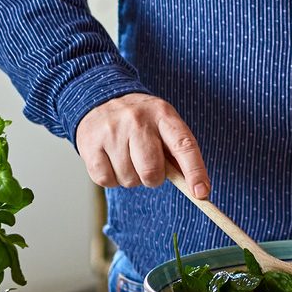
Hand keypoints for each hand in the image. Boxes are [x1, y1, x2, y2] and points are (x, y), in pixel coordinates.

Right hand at [75, 93, 210, 197]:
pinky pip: (106, 181)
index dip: (195, 171)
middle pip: (152, 171)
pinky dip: (111, 179)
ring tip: (126, 157)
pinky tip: (111, 160)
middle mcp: (137, 120)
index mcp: (163, 115)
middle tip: (147, 166)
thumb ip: (178, 152)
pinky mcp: (90, 145)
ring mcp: (112, 132)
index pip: (184, 145)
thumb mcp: (163, 124)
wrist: (99, 98)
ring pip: (129, 179)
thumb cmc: (140, 121)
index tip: (201, 193)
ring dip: (131, 177)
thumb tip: (196, 189)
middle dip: (153, 178)